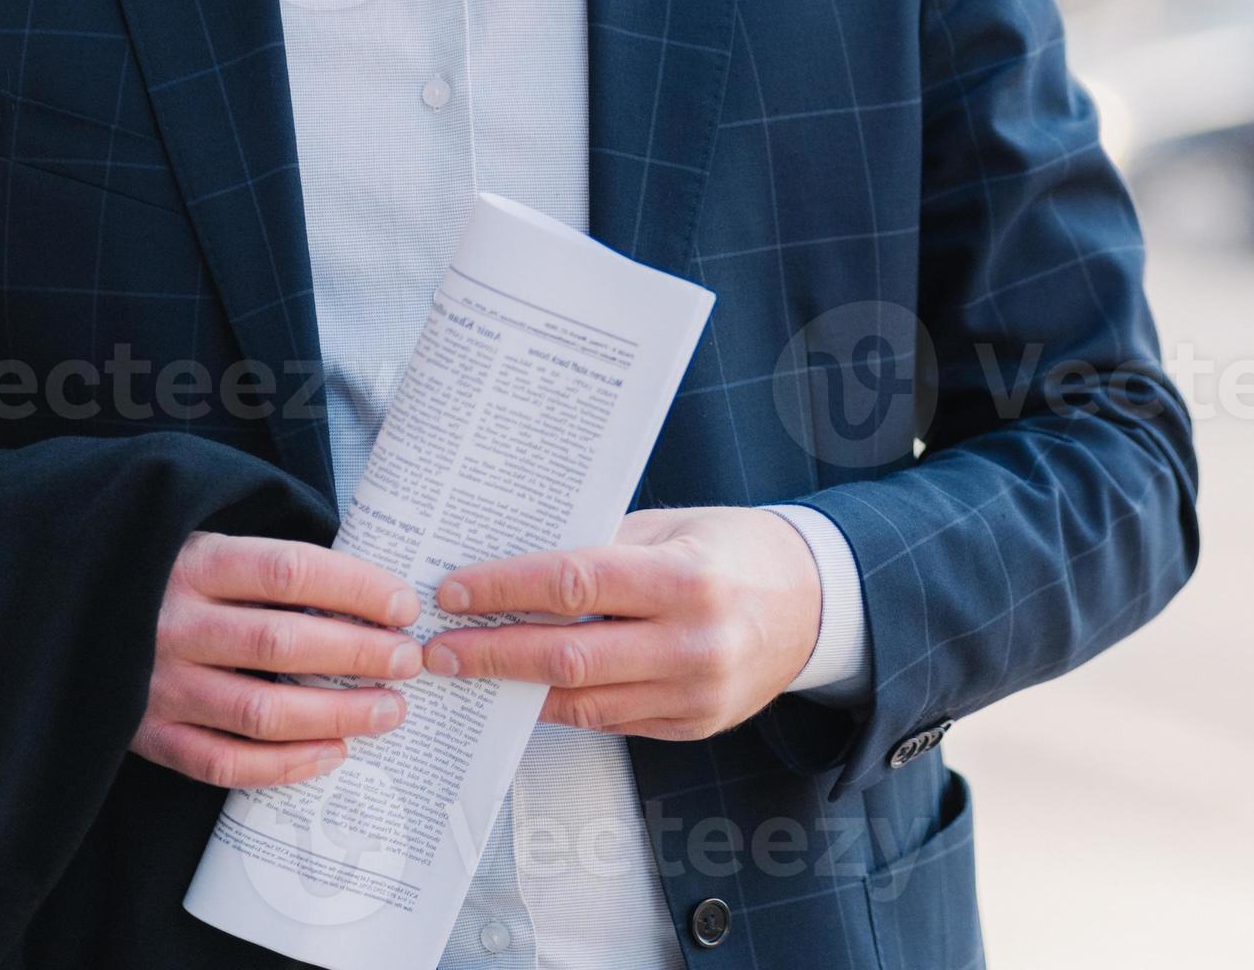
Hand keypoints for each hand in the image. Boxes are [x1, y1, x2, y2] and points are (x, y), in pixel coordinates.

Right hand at [133, 532, 424, 787]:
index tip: (404, 606)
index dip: (356, 588)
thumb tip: (375, 595)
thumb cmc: (166, 576)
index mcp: (195, 561)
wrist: (66, 612)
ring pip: (259, 710)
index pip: (290, 571)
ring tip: (389, 711)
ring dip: (336, 714)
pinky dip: (284, 765)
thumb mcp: (210, 544)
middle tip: (408, 662)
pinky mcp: (146, 734)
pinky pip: (222, 762)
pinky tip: (332, 753)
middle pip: (281, 643)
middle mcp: (173, 623)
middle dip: (358, 654)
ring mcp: (156, 684)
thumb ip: (273, 568)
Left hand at [426, 507, 821, 739]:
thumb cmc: (737, 551)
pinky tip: (526, 689)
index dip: (504, 591)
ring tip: (470, 670)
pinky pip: (612, 721)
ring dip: (517, 687)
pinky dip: (562, 706)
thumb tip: (514, 567)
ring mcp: (696, 692)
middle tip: (438, 650)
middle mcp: (693, 641)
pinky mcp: (695, 725)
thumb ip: (603, 548)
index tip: (454, 592)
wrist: (814, 604)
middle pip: (568, 655)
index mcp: (686, 577)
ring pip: (583, 701)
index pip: (574, 584)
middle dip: (492, 653)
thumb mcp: (675, 527)